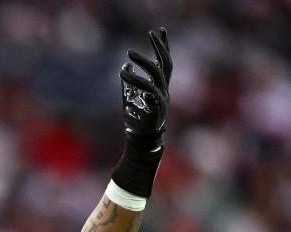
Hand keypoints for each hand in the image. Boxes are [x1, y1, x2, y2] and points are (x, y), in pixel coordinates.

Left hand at [120, 28, 170, 146]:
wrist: (142, 141)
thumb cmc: (137, 121)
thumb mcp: (130, 96)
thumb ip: (128, 81)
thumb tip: (125, 64)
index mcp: (160, 87)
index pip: (165, 62)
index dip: (163, 46)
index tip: (160, 30)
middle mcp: (164, 89)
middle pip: (167, 63)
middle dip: (161, 46)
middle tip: (152, 33)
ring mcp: (163, 97)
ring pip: (158, 73)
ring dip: (144, 61)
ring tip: (130, 53)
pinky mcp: (157, 106)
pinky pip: (148, 88)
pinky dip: (136, 79)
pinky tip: (124, 73)